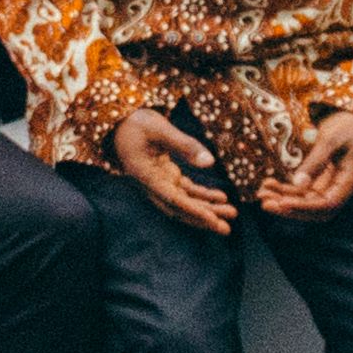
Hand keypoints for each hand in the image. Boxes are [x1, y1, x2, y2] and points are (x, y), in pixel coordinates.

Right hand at [112, 104, 237, 234]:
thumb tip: (210, 163)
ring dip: (207, 209)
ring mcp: (159, 182)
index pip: (172, 199)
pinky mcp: (166, 177)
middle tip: (226, 229)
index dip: (194, 211)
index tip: (213, 220)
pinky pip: (186, 191)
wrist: (120, 123)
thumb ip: (184, 145)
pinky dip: (202, 195)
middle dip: (203, 218)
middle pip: (180, 208)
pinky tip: (221, 198)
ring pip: (185, 202)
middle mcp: (152, 185)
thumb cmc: (137, 123)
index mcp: (146, 176)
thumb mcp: (160, 128)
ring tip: (231, 213)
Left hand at [263, 105, 352, 215]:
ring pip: (307, 202)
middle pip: (317, 210)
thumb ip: (316, 160)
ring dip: (285, 200)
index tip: (282, 203)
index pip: (329, 204)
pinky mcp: (321, 181)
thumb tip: (298, 183)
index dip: (305, 207)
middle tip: (265, 203)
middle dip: (291, 209)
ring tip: (261, 194)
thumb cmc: (347, 125)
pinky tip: (268, 186)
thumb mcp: (331, 138)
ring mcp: (332, 186)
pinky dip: (286, 191)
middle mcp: (342, 188)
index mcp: (352, 179)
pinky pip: (303, 192)